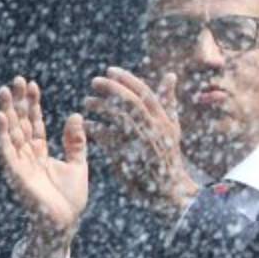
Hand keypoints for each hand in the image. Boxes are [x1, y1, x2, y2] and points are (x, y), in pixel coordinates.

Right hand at [0, 76, 87, 257]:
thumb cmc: (71, 198)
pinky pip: (7, 151)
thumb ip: (75, 141)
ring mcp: (20, 164)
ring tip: (4, 90)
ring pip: (12, 133)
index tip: (32, 84)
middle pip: (21, 123)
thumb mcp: (78, 164)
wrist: (65, 223)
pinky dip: (3, 134)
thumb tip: (75, 114)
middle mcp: (28, 155)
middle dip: (17, 102)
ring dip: (7, 112)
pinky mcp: (16, 174)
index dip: (33, 104)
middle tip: (16, 80)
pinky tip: (1, 117)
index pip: (35, 122)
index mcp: (42, 152)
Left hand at [83, 67, 197, 220]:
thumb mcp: (172, 126)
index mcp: (163, 119)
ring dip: (99, 107)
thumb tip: (170, 75)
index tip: (110, 70)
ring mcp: (139, 142)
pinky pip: (105, 137)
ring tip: (87, 102)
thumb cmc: (168, 155)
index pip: (144, 93)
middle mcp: (153, 129)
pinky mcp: (126, 156)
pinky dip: (94, 128)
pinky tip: (86, 124)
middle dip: (111, 88)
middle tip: (94, 81)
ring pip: (117, 118)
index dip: (126, 79)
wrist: (168, 188)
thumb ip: (168, 100)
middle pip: (130, 102)